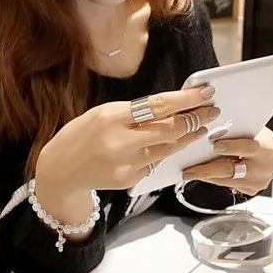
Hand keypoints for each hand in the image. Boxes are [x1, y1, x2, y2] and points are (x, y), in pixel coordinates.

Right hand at [37, 86, 219, 193]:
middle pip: (171, 130)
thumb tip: (171, 105)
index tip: (206, 93)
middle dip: (196, 120)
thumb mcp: (103, 113)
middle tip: (211, 112)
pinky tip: (166, 147)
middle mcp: (121, 142)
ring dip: (187, 137)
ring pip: (169, 148)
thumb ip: (135, 111)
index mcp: (113, 117)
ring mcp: (127, 164)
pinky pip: (155, 163)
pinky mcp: (130, 180)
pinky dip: (162, 153)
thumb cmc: (82, 135)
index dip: (187, 100)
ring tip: (199, 128)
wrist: (60, 170)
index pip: (159, 106)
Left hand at [181, 126, 272, 195]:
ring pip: (226, 180)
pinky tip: (201, 175)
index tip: (214, 145)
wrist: (271, 155)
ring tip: (189, 173)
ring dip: (206, 176)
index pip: (248, 148)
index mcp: (266, 150)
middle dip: (208, 169)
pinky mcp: (250, 190)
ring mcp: (256, 182)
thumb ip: (235, 133)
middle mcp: (263, 169)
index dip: (231, 146)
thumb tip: (209, 130)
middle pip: (232, 170)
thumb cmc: (259, 139)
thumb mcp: (252, 132)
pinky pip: (227, 185)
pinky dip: (213, 179)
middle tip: (189, 170)